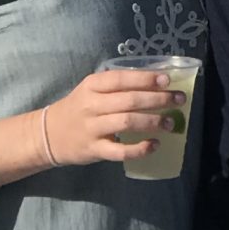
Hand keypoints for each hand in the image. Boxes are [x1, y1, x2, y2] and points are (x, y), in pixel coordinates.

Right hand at [43, 68, 188, 168]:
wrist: (49, 134)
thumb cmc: (78, 108)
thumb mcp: (91, 90)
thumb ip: (117, 86)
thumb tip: (156, 83)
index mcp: (92, 85)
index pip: (122, 78)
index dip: (146, 78)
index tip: (167, 80)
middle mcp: (92, 105)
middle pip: (130, 100)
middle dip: (158, 99)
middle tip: (179, 100)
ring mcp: (93, 128)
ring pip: (128, 122)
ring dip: (153, 121)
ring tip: (171, 123)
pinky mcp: (94, 150)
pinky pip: (121, 151)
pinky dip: (140, 149)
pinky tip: (154, 145)